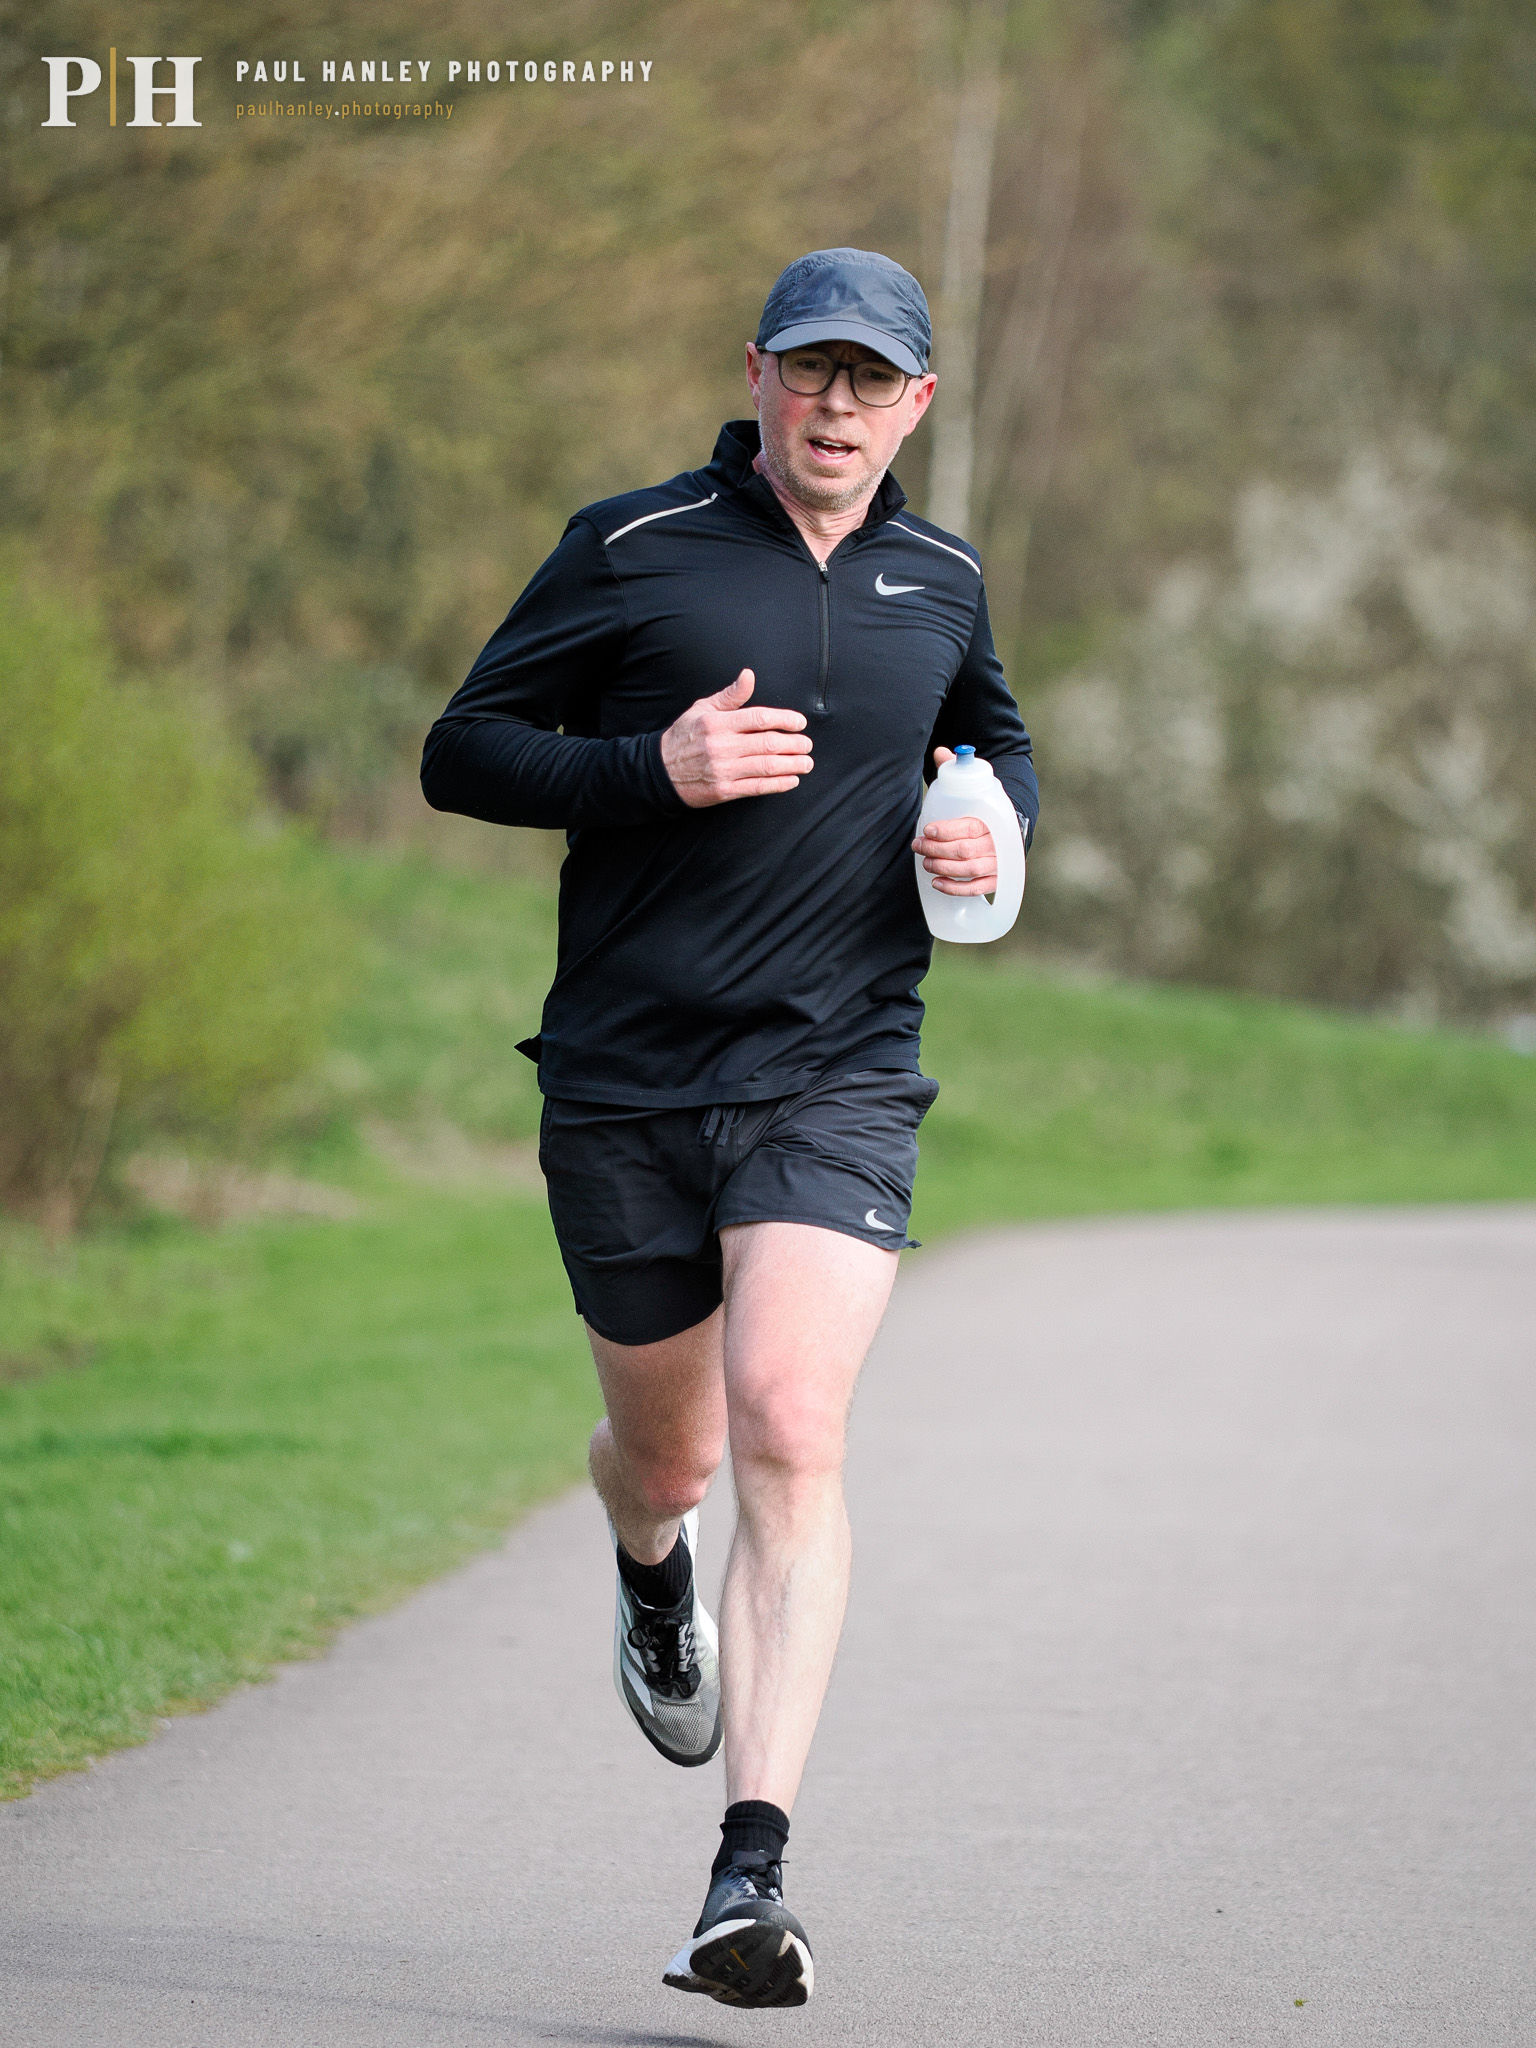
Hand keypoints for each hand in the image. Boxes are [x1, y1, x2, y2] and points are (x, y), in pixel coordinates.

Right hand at [659, 669, 813, 808]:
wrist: (661, 772)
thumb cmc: (684, 737)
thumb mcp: (702, 709)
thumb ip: (730, 696)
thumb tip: (749, 675)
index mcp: (717, 723)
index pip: (759, 718)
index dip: (784, 720)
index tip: (800, 723)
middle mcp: (721, 746)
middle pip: (767, 743)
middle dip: (794, 744)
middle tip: (807, 745)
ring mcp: (723, 770)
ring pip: (766, 766)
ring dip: (792, 765)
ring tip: (806, 763)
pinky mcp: (724, 790)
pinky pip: (757, 787)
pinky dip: (778, 784)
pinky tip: (792, 779)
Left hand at [912, 745, 999, 894]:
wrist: (1011, 825)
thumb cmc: (985, 807)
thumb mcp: (974, 787)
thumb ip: (957, 770)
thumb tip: (941, 753)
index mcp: (994, 818)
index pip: (970, 827)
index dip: (947, 830)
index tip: (928, 829)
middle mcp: (998, 843)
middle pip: (965, 851)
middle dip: (937, 849)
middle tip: (918, 845)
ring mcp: (998, 863)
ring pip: (969, 870)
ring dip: (943, 867)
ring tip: (925, 861)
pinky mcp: (996, 879)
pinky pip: (977, 889)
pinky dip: (956, 888)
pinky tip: (937, 882)